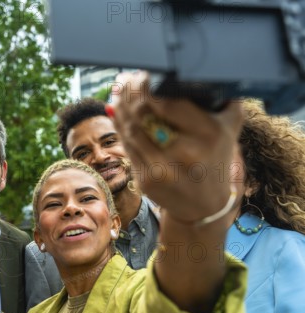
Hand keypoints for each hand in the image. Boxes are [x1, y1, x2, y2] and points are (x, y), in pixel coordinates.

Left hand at [110, 71, 243, 223]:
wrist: (205, 204)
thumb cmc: (216, 157)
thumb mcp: (230, 126)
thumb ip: (219, 98)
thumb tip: (184, 73)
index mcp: (209, 134)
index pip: (169, 102)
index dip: (149, 85)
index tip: (143, 73)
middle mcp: (186, 152)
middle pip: (145, 113)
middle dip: (130, 91)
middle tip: (125, 78)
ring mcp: (163, 168)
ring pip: (131, 128)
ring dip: (120, 105)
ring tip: (119, 89)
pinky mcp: (146, 179)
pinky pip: (127, 145)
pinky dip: (119, 124)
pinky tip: (117, 110)